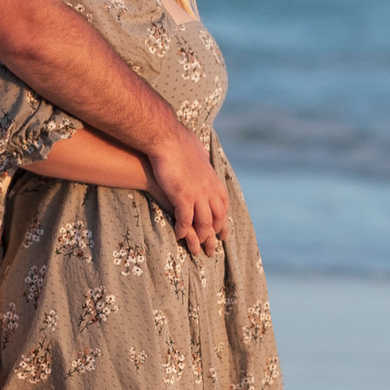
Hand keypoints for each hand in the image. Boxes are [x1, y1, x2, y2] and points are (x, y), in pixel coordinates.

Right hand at [144, 127, 228, 256]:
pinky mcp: (183, 196)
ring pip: (204, 222)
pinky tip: (179, 236)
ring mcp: (197, 193)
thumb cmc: (177, 140)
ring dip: (201, 238)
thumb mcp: (196, 148)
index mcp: (212, 178)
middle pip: (217, 216)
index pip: (223, 202)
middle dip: (216, 233)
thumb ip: (201, 156)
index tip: (223, 230)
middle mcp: (208, 188)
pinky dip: (183, 230)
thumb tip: (203, 153)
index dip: (223, 218)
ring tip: (198, 251)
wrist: (166, 138)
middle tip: (214, 247)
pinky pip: (185, 219)